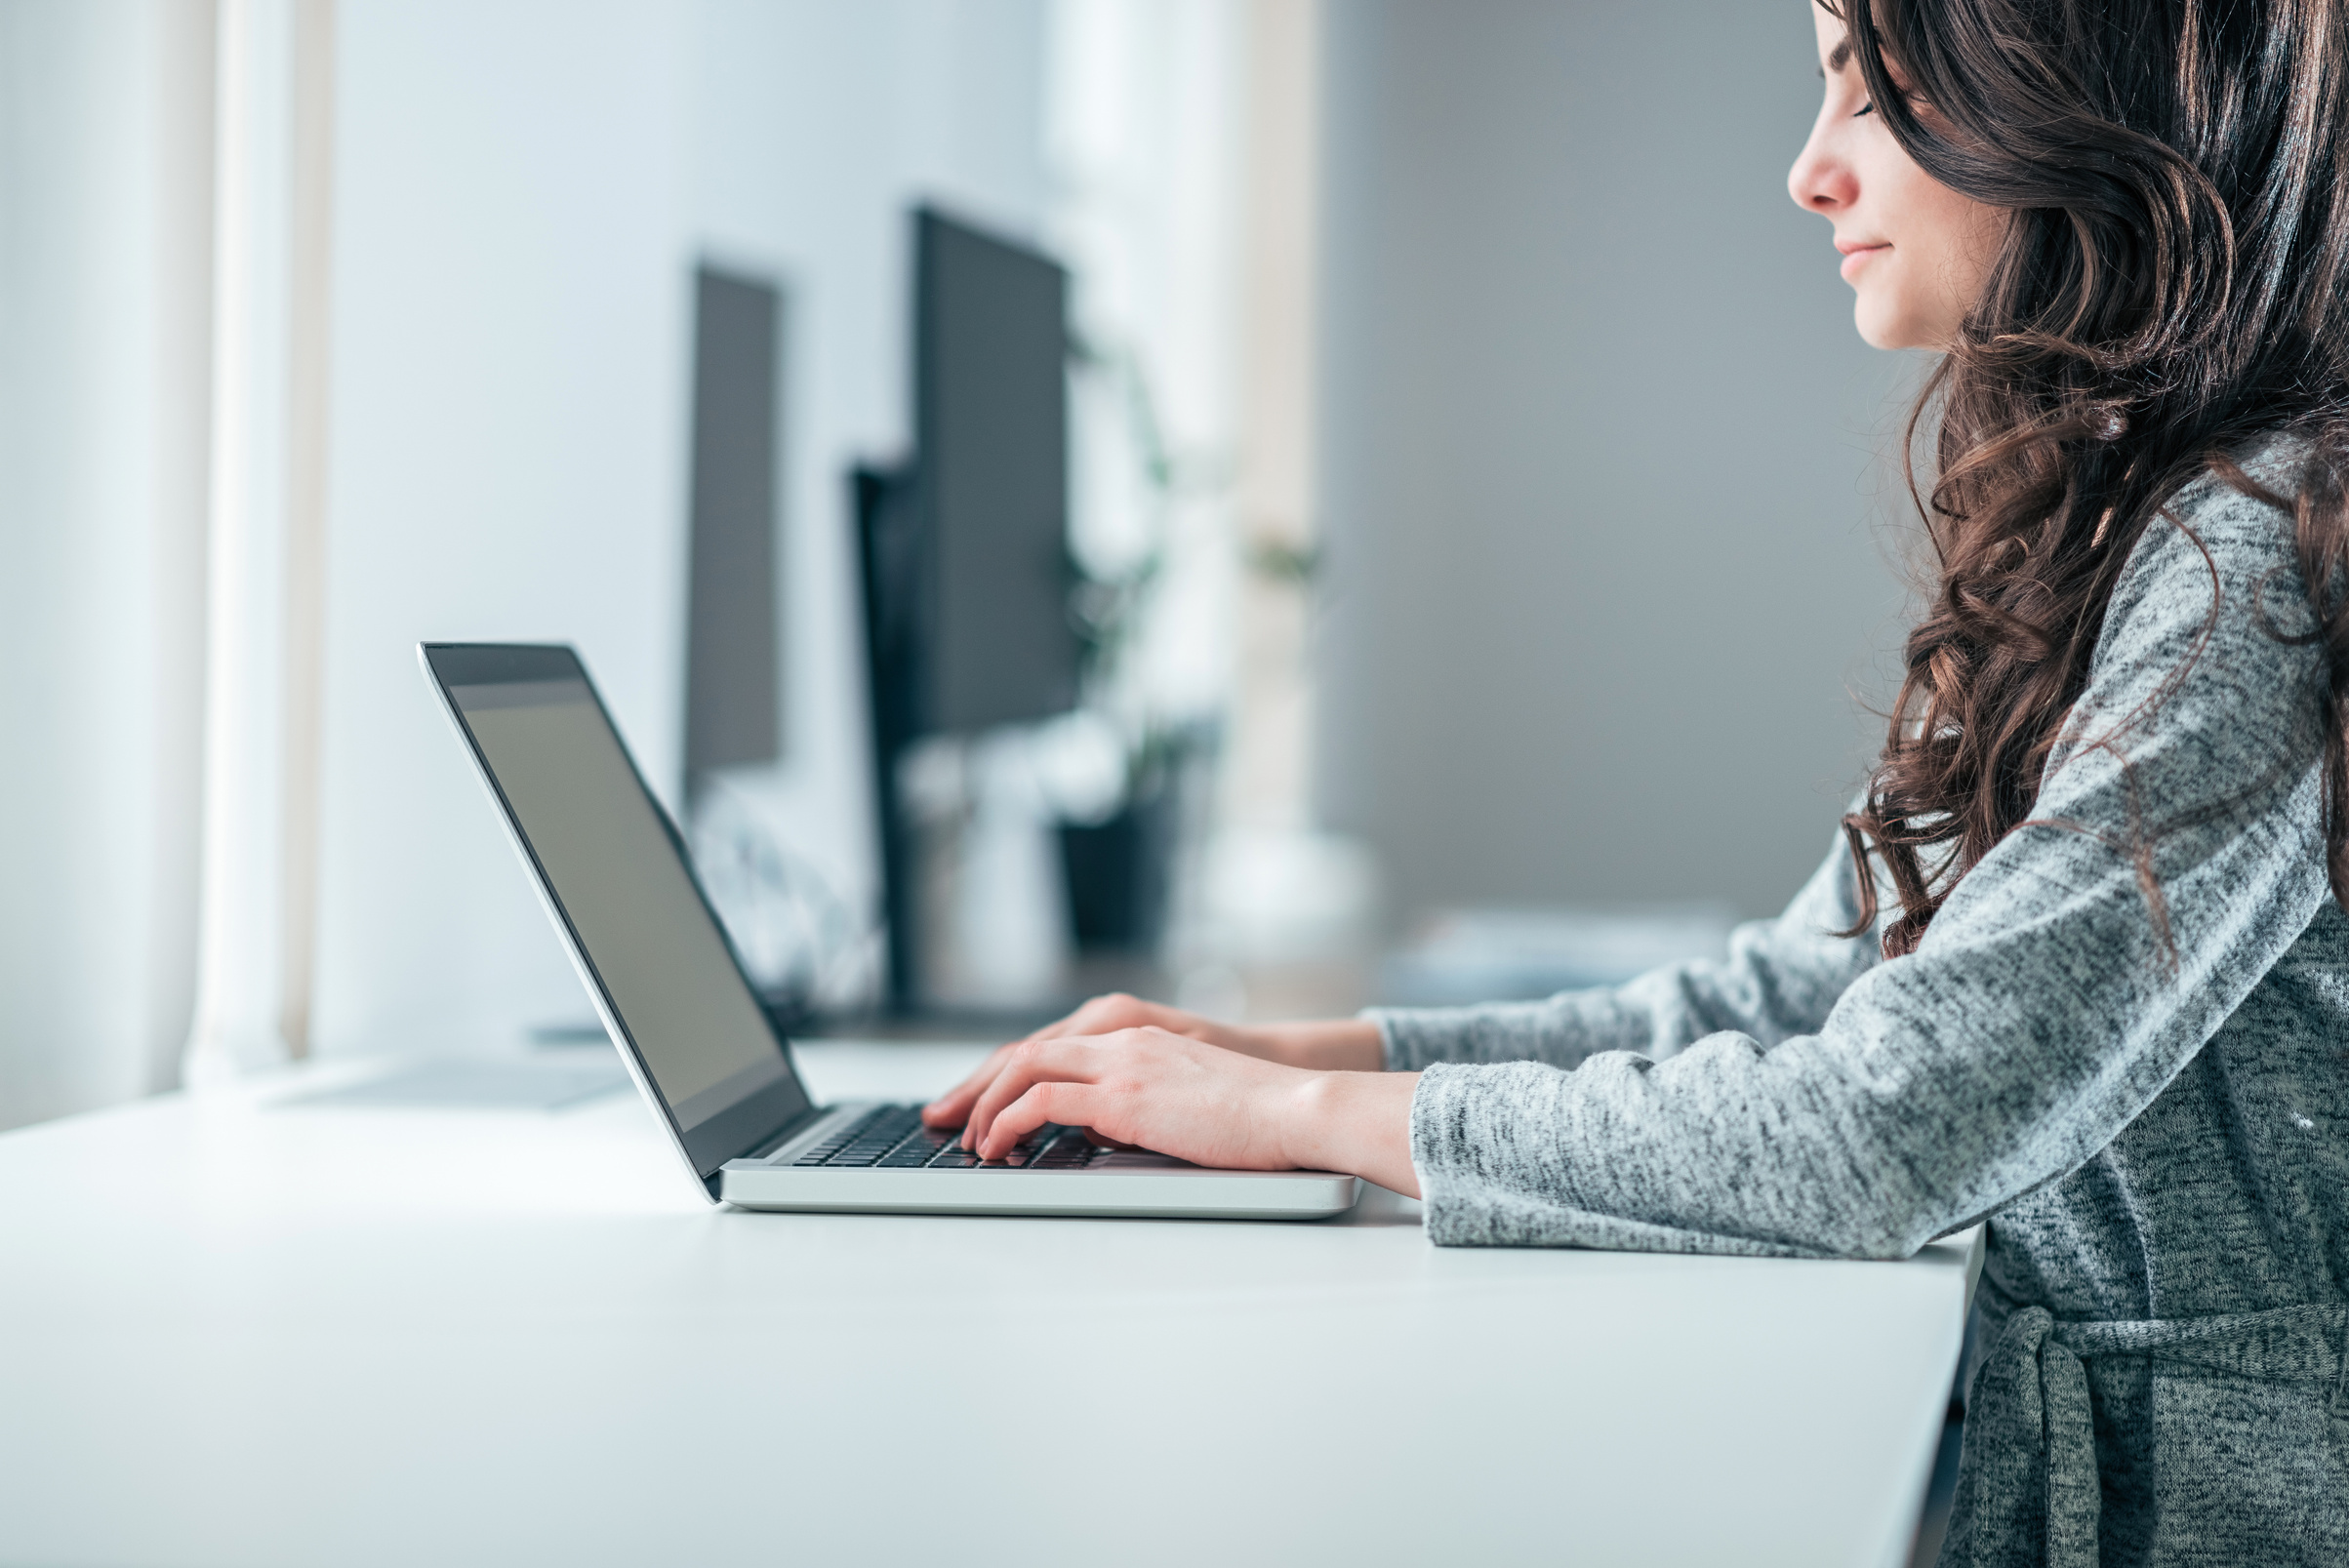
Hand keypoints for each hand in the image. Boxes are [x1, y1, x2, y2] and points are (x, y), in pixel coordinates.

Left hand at [956, 1025, 1422, 1195]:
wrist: (1299, 1109)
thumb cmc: (1259, 1119)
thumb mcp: (1186, 1103)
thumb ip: (1140, 1105)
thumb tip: (1098, 1134)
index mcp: (1139, 1038)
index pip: (1052, 1045)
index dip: (1005, 1073)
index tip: (976, 1103)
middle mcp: (1123, 1040)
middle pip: (1025, 1048)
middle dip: (976, 1084)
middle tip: (944, 1118)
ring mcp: (1122, 1062)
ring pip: (1024, 1066)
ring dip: (985, 1105)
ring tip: (969, 1142)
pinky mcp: (1124, 1095)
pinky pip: (1041, 1100)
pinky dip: (1006, 1121)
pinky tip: (997, 1145)